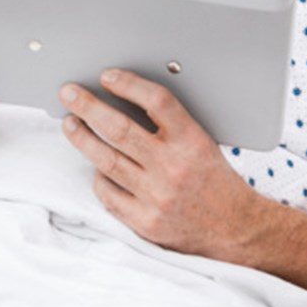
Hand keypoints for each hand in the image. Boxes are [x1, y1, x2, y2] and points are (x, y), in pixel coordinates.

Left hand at [59, 69, 264, 259]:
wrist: (237, 229)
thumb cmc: (215, 181)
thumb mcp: (202, 143)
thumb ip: (170, 125)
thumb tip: (124, 100)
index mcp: (192, 141)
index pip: (156, 102)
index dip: (129, 85)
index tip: (107, 76)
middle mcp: (173, 167)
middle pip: (119, 129)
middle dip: (88, 107)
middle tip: (69, 93)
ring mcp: (157, 196)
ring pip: (106, 161)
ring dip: (82, 138)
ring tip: (70, 123)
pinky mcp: (145, 222)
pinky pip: (108, 194)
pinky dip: (99, 177)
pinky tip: (95, 165)